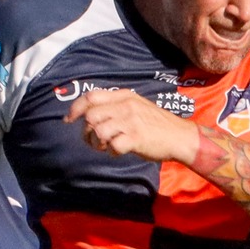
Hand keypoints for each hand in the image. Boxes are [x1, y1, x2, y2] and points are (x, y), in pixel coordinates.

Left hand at [65, 88, 200, 164]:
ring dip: (97, 142)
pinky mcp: (136, 138)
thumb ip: (116, 105)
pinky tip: (117, 152)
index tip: (69, 120)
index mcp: (124, 96)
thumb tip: (91, 112)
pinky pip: (113, 145)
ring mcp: (131, 122)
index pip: (91, 96)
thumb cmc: (157, 124)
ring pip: (98, 131)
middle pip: (91, 116)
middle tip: (93, 140)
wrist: (180, 137)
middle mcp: (126, 106)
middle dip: (86, 131)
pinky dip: (111, 151)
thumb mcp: (137, 105)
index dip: (75, 108)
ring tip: (105, 146)